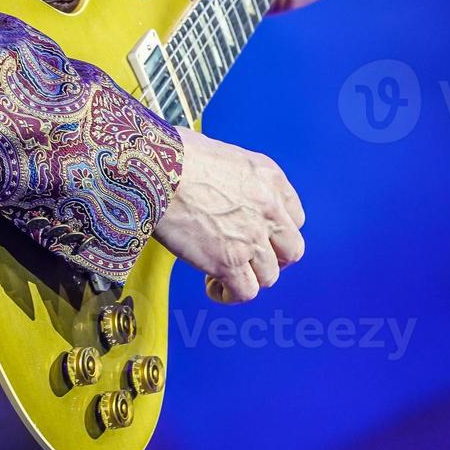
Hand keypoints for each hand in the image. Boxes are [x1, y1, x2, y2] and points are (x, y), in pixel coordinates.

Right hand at [153, 127, 305, 303]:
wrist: (155, 169)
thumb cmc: (174, 156)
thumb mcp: (222, 155)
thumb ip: (236, 179)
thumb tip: (225, 194)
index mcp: (269, 178)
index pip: (294, 218)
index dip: (275, 233)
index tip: (258, 237)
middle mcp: (269, 208)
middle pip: (291, 250)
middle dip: (272, 259)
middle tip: (248, 260)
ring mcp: (250, 237)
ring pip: (269, 276)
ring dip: (248, 278)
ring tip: (223, 274)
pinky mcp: (227, 261)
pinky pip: (245, 292)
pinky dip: (230, 294)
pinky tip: (214, 287)